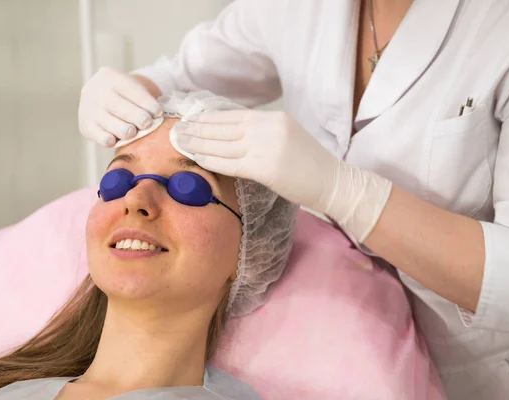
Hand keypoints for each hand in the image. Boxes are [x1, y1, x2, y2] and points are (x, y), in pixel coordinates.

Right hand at [78, 67, 162, 146]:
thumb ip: (143, 100)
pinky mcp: (85, 126)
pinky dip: (108, 139)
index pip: (130, 90)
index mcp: (111, 77)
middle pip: (118, 105)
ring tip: (132, 132)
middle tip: (146, 124)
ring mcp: (88, 108)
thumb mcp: (131, 89)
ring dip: (123, 129)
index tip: (158, 113)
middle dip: (136, 116)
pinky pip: (98, 135)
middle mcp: (96, 91)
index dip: (146, 102)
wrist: (98, 98)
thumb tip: (157, 116)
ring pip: (108, 122)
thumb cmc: (123, 96)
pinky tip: (115, 140)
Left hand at [175, 110, 392, 241]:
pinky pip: (229, 162)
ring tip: (178, 142)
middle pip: (223, 127)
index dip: (208, 118)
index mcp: (273, 118)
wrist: (333, 181)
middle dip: (197, 129)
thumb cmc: (309, 165)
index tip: (190, 120)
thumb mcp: (286, 137)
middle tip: (175, 130)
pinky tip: (196, 158)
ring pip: (222, 143)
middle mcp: (268, 127)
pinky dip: (210, 160)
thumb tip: (231, 135)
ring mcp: (266, 146)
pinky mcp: (264, 167)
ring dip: (197, 143)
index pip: (233, 115)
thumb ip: (262, 133)